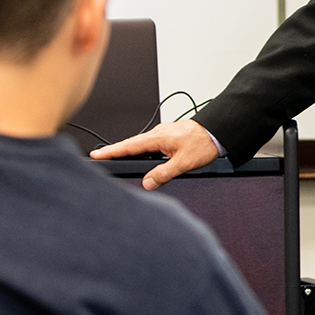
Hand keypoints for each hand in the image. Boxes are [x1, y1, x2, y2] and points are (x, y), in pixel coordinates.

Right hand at [91, 119, 218, 190]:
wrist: (218, 131)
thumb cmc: (204, 143)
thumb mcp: (184, 162)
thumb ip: (164, 173)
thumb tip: (148, 183)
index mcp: (158, 138)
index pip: (128, 146)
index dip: (111, 151)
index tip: (95, 154)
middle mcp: (158, 134)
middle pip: (132, 145)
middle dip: (115, 151)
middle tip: (100, 157)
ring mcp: (163, 135)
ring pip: (142, 146)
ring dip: (130, 152)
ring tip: (117, 159)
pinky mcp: (169, 137)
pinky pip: (151, 146)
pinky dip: (143, 152)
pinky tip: (144, 160)